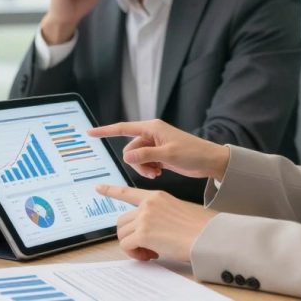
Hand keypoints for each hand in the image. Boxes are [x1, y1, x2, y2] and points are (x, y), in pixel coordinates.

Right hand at [88, 119, 230, 180]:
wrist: (210, 161)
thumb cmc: (193, 153)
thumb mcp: (168, 155)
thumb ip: (146, 155)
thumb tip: (126, 156)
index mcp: (152, 128)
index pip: (123, 128)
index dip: (105, 131)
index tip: (90, 133)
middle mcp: (151, 134)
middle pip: (130, 149)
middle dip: (136, 162)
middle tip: (152, 171)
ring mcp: (155, 145)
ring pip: (137, 158)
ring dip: (143, 168)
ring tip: (157, 173)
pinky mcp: (159, 154)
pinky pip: (145, 162)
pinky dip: (149, 169)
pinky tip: (159, 173)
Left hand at [97, 184, 217, 261]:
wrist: (207, 235)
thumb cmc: (199, 227)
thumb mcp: (176, 211)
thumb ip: (158, 215)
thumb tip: (146, 231)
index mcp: (156, 196)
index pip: (128, 192)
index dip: (111, 190)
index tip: (99, 187)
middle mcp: (147, 205)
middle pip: (122, 221)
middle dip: (129, 236)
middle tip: (146, 247)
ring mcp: (144, 217)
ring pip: (122, 234)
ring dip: (133, 247)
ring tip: (151, 252)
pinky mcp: (143, 233)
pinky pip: (126, 246)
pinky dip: (135, 254)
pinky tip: (150, 255)